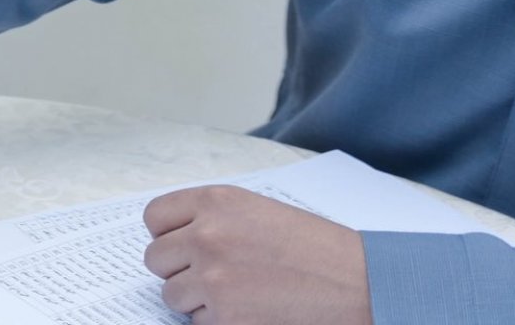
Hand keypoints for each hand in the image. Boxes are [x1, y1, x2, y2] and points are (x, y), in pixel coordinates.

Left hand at [142, 186, 372, 324]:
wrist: (359, 284)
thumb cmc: (315, 248)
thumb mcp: (258, 211)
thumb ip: (212, 219)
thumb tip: (174, 239)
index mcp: (215, 201)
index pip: (155, 218)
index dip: (168, 235)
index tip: (181, 246)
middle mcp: (206, 235)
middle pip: (156, 258)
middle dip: (180, 270)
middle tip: (215, 275)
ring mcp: (212, 278)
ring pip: (172, 294)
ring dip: (197, 299)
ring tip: (239, 293)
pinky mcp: (224, 317)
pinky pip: (196, 322)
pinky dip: (218, 321)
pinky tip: (251, 311)